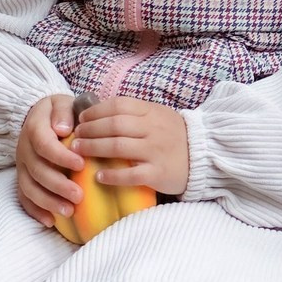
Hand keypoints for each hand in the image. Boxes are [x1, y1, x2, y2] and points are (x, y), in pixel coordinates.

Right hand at [15, 93, 83, 226]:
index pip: (44, 144)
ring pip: (29, 187)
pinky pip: (24, 197)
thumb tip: (64, 129)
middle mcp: (25, 149)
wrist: (40, 117)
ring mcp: (22, 166)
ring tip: (69, 212)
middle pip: (37, 171)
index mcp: (34, 129)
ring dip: (47, 201)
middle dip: (58, 185)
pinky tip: (50, 221)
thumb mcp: (62, 102)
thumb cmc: (59, 113)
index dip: (61, 157)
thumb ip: (64, 111)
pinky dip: (35, 211)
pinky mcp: (23, 178)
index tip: (82, 164)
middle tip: (79, 196)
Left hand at [68, 95, 188, 196]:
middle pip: (114, 125)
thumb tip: (100, 111)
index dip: (96, 111)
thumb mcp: (158, 116)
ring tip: (78, 152)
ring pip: (119, 147)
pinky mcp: (159, 173)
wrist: (205, 155)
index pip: (118, 105)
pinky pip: (132, 174)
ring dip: (94, 148)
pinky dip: (113, 175)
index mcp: (151, 112)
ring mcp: (156, 151)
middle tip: (75, 136)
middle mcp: (152, 129)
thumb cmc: (174, 135)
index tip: (81, 119)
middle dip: (90, 130)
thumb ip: (134, 113)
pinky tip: (99, 176)